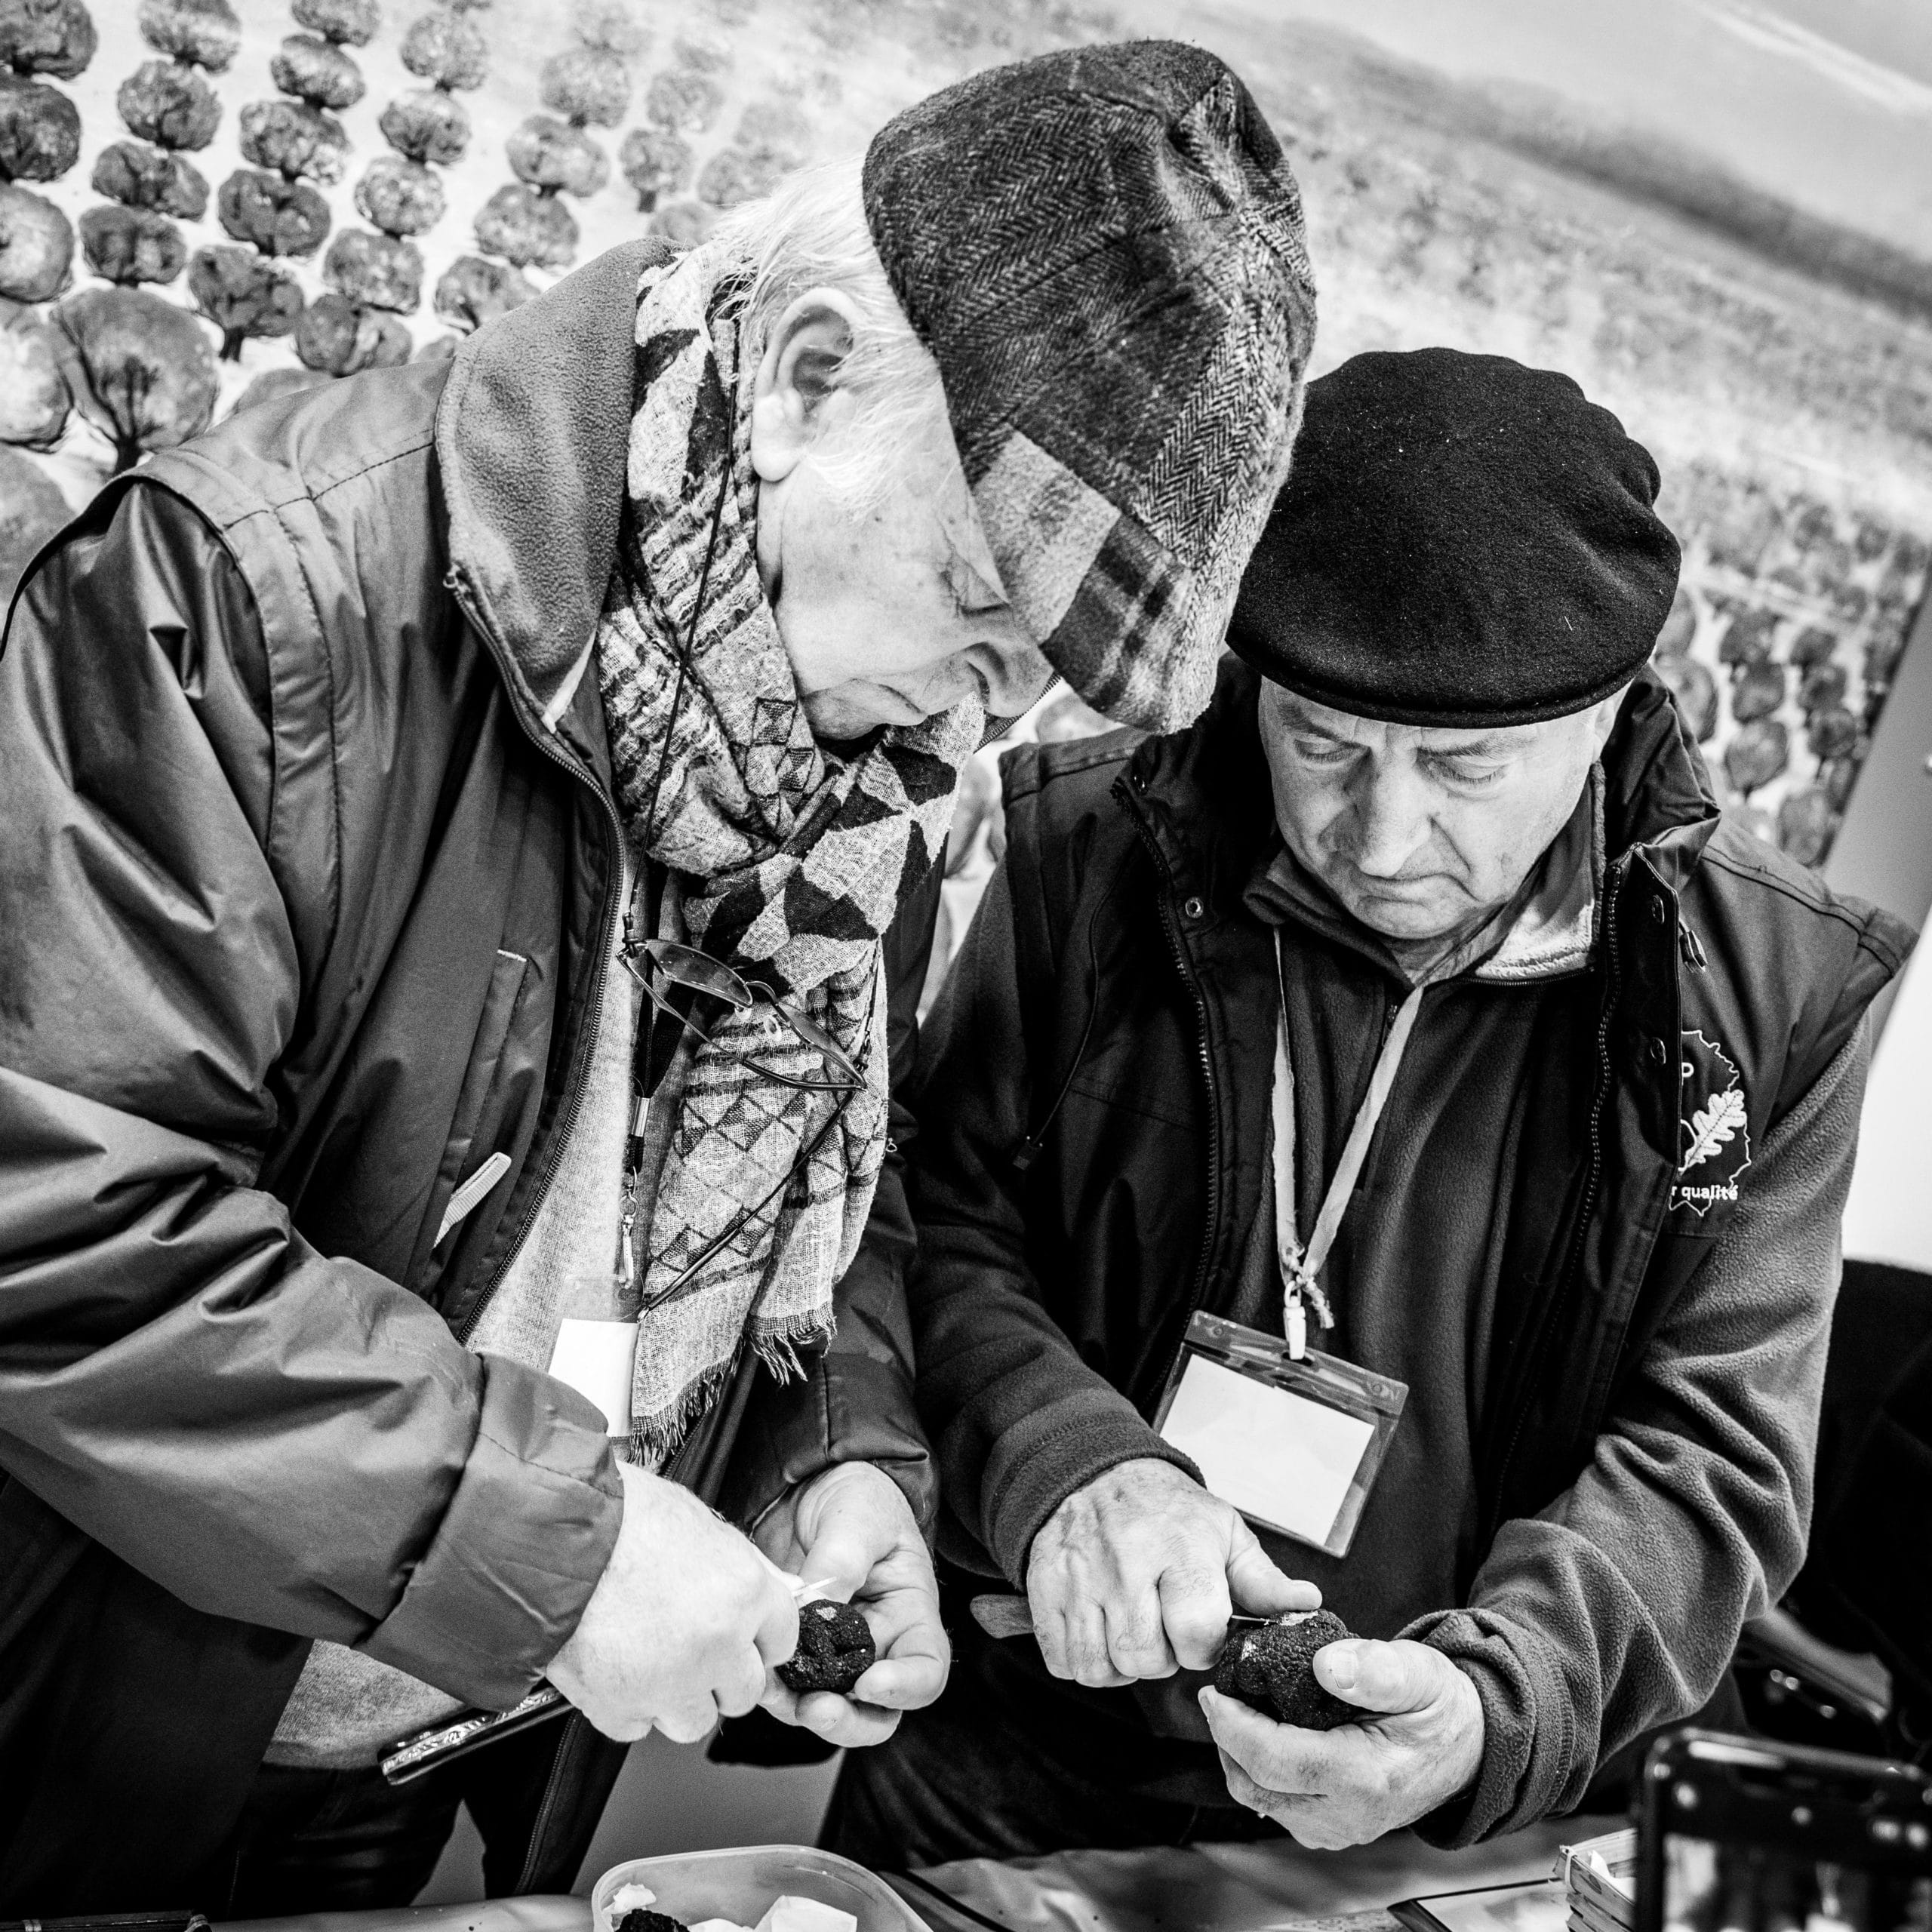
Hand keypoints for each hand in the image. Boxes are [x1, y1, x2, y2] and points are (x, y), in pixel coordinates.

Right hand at [548, 1462, 798, 1744]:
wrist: (547, 1536)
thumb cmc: (617, 1516)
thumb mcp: (697, 1520)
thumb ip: (741, 1563)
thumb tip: (768, 1585)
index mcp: (744, 1593)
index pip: (783, 1639)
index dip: (760, 1636)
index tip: (746, 1636)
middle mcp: (715, 1645)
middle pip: (745, 1691)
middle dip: (723, 1673)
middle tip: (693, 1647)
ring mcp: (669, 1684)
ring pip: (696, 1720)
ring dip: (678, 1697)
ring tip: (649, 1657)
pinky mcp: (619, 1707)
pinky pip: (639, 1726)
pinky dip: (629, 1705)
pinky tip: (616, 1667)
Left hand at [754, 1461, 948, 1746]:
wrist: (812, 1488)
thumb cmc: (856, 1499)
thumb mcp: (859, 1517)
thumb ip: (843, 1560)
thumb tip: (816, 1605)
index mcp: (910, 1615)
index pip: (925, 1667)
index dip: (905, 1687)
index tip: (871, 1683)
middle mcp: (878, 1646)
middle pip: (877, 1710)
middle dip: (848, 1719)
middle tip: (816, 1707)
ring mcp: (836, 1656)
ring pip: (830, 1708)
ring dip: (802, 1709)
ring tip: (773, 1690)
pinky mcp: (797, 1654)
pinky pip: (789, 1687)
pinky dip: (774, 1689)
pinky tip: (757, 1673)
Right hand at [1025, 1458, 1317, 1686]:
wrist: (1092, 1471)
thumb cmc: (1168, 1511)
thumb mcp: (1223, 1533)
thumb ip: (1263, 1580)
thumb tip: (1308, 1606)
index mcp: (1179, 1548)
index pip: (1196, 1634)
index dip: (1202, 1643)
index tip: (1199, 1625)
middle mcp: (1125, 1563)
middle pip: (1147, 1659)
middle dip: (1162, 1656)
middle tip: (1163, 1625)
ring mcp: (1079, 1578)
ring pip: (1102, 1668)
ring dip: (1122, 1663)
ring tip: (1132, 1628)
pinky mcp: (1043, 1590)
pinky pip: (1064, 1662)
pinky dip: (1084, 1660)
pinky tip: (1100, 1631)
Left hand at [1199, 1636, 1485, 1846]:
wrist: (1469, 1747)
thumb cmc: (1440, 1707)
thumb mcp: (1419, 1672)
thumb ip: (1375, 1669)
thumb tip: (1327, 1666)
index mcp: (1363, 1778)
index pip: (1272, 1760)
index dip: (1233, 1725)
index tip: (1213, 1691)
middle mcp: (1346, 1815)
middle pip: (1255, 1785)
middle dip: (1227, 1738)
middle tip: (1219, 1694)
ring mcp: (1337, 1829)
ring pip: (1260, 1798)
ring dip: (1238, 1754)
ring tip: (1238, 1708)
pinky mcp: (1331, 1828)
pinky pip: (1276, 1804)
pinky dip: (1258, 1769)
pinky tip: (1262, 1732)